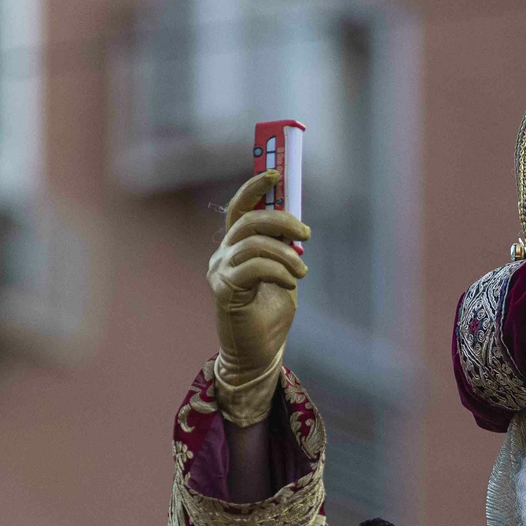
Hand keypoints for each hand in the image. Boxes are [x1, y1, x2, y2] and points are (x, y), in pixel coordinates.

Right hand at [206, 169, 310, 426]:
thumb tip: (297, 222)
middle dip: (282, 220)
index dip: (255, 187)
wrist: (260, 352)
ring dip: (285, 254)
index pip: (241, 208)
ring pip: (253, 243)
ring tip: (301, 273)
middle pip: (249, 220)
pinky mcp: (224, 290)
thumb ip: (284, 248)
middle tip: (306, 235)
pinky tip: (290, 283)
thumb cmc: (271, 313)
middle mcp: (223, 254)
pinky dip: (278, 271)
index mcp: (236, 247)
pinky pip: (253, 267)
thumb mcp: (284, 273)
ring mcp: (220, 271)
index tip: (276, 172)